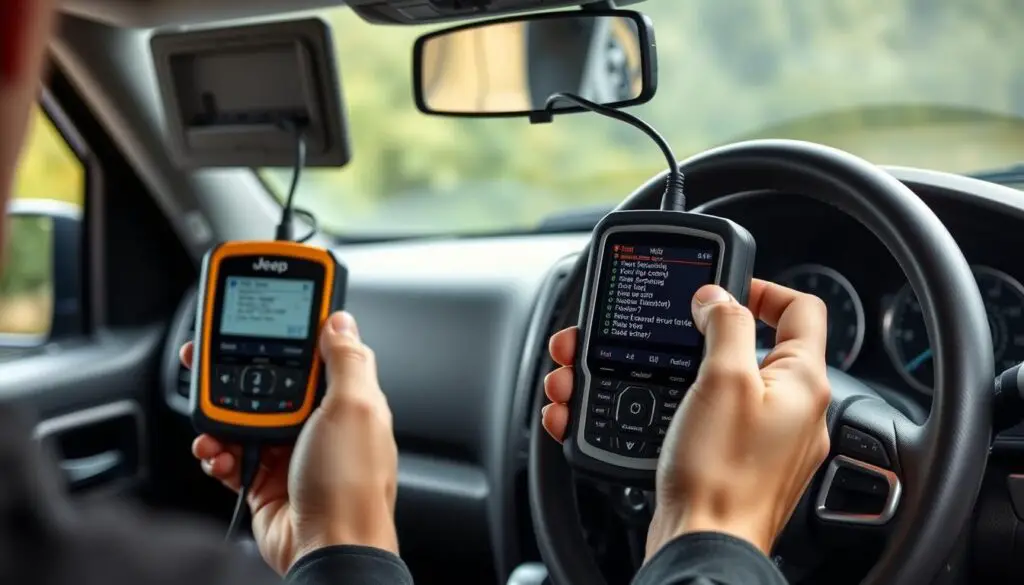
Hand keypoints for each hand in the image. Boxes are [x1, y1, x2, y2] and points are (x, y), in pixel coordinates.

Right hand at [183, 311, 398, 574]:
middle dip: (235, 372)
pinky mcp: (265, 479)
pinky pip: (231, 455)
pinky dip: (216, 455)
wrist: (330, 548)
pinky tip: (215, 455)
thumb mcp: (356, 408)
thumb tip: (339, 319)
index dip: (288, 332)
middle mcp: (317, 422)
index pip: (314, 351)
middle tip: (203, 362)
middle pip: (268, 381)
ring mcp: (290, 451)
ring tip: (211, 427)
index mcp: (344, 399)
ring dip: (220, 421)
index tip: (258, 315)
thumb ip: (346, 361)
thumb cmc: (351, 484)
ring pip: (243, 417)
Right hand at [542, 280, 830, 557]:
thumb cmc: (721, 475)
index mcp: (802, 383)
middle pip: (747, 346)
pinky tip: (625, 411)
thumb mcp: (723, 381)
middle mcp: (790, 411)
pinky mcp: (730, 462)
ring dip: (664, 371)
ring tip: (620, 374)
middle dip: (692, 335)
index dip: (763, 287)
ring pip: (713, 384)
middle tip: (660, 333)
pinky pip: (699, 419)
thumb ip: (726, 326)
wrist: (702, 546)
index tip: (722, 290)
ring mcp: (761, 439)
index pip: (801, 309)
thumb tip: (719, 297)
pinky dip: (663, 408)